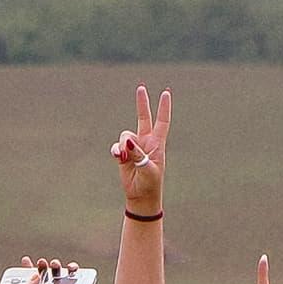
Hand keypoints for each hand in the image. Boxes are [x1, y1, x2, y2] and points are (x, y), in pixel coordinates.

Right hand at [112, 85, 170, 216]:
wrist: (140, 196)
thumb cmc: (150, 183)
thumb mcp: (147, 168)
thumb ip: (138, 153)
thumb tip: (128, 141)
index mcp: (158, 144)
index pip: (162, 121)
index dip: (164, 107)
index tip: (166, 92)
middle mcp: (146, 142)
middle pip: (143, 118)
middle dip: (142, 103)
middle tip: (141, 87)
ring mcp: (134, 147)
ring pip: (125, 135)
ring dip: (123, 145)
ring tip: (124, 158)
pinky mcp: (124, 155)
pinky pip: (117, 146)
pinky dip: (116, 151)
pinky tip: (118, 158)